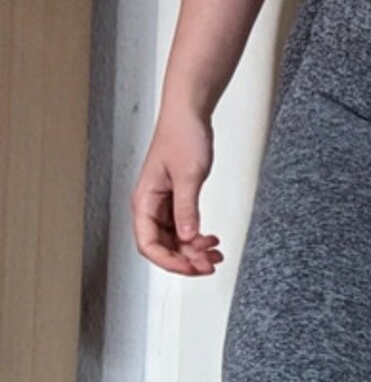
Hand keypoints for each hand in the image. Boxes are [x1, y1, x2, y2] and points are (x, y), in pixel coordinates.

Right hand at [130, 107, 223, 274]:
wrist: (189, 114)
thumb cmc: (182, 135)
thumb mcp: (188, 175)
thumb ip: (186, 208)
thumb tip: (187, 237)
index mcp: (144, 200)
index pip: (149, 244)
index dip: (170, 261)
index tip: (192, 267)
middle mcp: (150, 205)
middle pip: (162, 246)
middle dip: (186, 259)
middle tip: (209, 264)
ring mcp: (163, 203)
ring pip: (175, 239)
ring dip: (193, 251)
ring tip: (215, 254)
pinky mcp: (176, 198)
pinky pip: (183, 227)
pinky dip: (197, 237)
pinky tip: (211, 239)